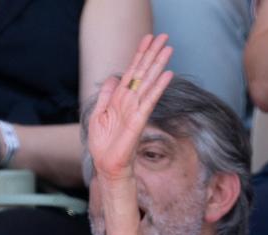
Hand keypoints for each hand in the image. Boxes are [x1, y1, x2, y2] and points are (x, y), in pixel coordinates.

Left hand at [87, 34, 172, 181]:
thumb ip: (106, 96)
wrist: (106, 165)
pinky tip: (167, 74)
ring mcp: (136, 110)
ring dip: (158, 65)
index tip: (147, 39)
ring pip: (149, 82)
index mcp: (119, 99)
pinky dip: (158, 87)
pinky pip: (150, 100)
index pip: (132, 73)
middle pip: (143, 73)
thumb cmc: (102, 144)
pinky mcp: (139, 120)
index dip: (139, 55)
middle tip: (164, 36)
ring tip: (169, 48)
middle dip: (152, 54)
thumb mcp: (98, 115)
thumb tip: (113, 78)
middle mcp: (130, 101)